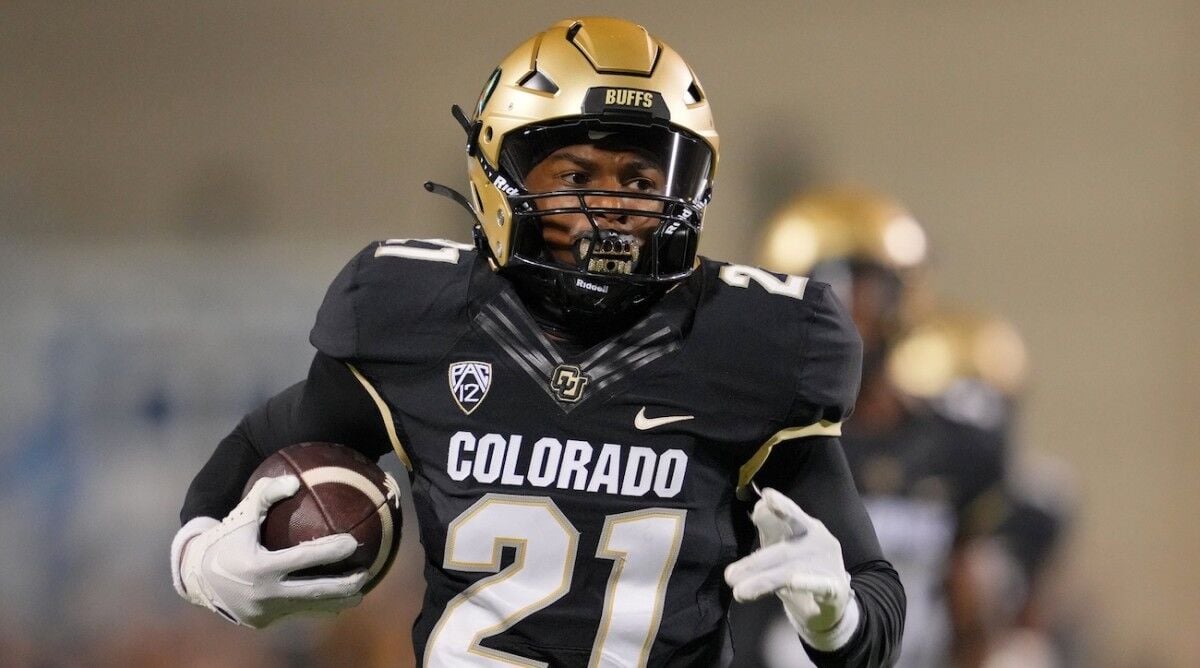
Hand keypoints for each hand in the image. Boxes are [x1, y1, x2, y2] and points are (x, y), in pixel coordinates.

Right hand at [170, 475, 368, 627]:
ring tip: (361, 591)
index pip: (303, 560)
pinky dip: (318, 607)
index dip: (330, 552)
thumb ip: (265, 494)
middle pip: (314, 592)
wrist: (197, 578)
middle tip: (365, 571)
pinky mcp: (265, 622)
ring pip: (310, 608)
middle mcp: (264, 593)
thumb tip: (294, 480)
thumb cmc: (225, 539)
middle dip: (344, 585)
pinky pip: (297, 613)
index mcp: (259, 567)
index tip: (352, 542)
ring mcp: (265, 611)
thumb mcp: (241, 514)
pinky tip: (338, 600)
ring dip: (337, 601)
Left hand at [724, 487, 859, 650]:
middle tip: (729, 576)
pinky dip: (808, 583)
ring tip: (740, 592)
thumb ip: (771, 528)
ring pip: (792, 572)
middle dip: (755, 563)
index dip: (780, 507)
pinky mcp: (836, 589)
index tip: (762, 504)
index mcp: (806, 527)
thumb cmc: (802, 565)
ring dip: (765, 581)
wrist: (834, 600)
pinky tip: (794, 582)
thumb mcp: (784, 544)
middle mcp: (818, 542)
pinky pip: (821, 586)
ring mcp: (828, 564)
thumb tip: (758, 508)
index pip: (792, 515)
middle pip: (784, 551)